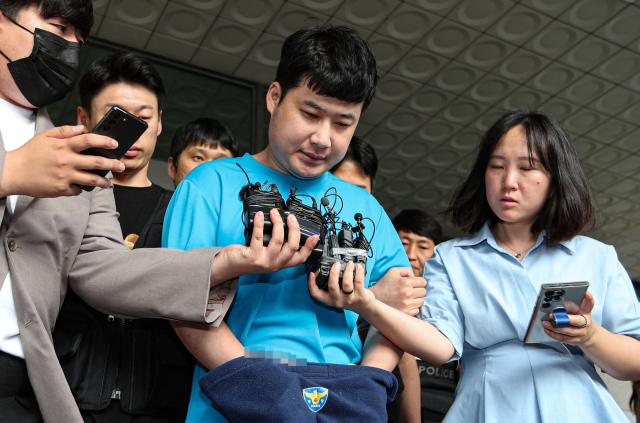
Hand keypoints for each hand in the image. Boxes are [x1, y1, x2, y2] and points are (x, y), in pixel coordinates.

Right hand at [0, 125, 123, 196]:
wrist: (13, 172)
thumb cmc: (29, 154)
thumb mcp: (45, 136)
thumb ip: (64, 131)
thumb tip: (81, 128)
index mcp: (63, 146)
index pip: (88, 141)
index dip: (104, 141)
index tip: (115, 144)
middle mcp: (66, 161)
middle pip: (96, 162)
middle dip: (112, 164)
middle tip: (121, 165)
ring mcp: (65, 176)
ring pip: (91, 180)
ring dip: (103, 181)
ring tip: (109, 183)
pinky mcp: (61, 189)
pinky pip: (78, 190)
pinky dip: (81, 189)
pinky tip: (83, 187)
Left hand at [210, 209, 318, 284]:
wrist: (229, 266)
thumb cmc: (247, 258)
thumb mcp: (266, 254)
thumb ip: (276, 246)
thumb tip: (284, 226)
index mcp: (280, 263)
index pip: (299, 258)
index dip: (309, 247)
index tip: (315, 236)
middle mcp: (274, 264)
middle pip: (292, 247)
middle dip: (294, 229)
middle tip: (291, 217)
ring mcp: (264, 261)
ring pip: (278, 241)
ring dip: (278, 223)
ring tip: (274, 212)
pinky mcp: (252, 257)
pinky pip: (259, 237)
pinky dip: (260, 224)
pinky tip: (260, 216)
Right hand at [308, 260, 376, 315]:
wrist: (364, 307)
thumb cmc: (350, 299)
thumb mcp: (337, 295)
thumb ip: (332, 285)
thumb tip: (328, 270)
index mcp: (330, 299)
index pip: (316, 294)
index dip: (312, 284)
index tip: (311, 274)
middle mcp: (338, 300)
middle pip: (332, 286)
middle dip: (333, 272)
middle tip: (336, 264)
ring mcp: (349, 299)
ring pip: (346, 283)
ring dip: (348, 270)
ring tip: (349, 264)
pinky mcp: (360, 296)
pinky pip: (358, 282)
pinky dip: (358, 273)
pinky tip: (358, 267)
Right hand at [368, 267, 425, 315]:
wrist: (373, 299)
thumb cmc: (383, 284)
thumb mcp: (392, 271)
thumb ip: (406, 270)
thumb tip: (415, 276)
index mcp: (406, 282)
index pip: (423, 282)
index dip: (419, 282)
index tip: (414, 284)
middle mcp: (408, 293)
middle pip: (424, 292)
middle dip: (418, 290)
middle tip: (410, 291)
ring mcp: (407, 304)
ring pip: (421, 301)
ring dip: (416, 300)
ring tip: (408, 298)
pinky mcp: (405, 313)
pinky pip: (417, 310)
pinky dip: (412, 308)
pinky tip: (405, 305)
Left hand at [542, 291, 595, 344]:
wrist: (589, 335)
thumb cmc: (581, 319)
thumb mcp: (581, 310)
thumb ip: (577, 303)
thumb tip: (569, 293)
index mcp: (586, 313)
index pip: (589, 305)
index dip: (588, 299)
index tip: (586, 293)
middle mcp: (585, 323)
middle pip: (576, 321)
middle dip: (564, 319)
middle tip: (551, 315)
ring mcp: (580, 333)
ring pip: (567, 331)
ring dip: (555, 327)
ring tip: (545, 323)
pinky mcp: (574, 340)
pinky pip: (563, 338)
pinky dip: (554, 335)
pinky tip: (547, 330)